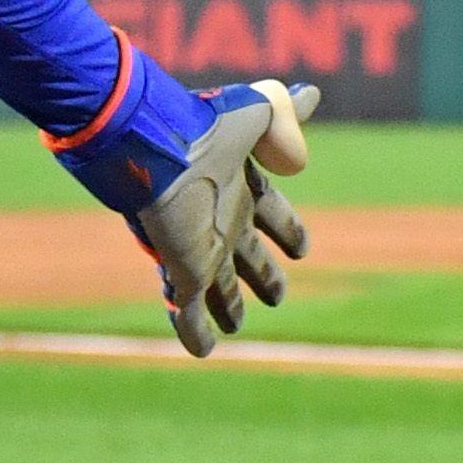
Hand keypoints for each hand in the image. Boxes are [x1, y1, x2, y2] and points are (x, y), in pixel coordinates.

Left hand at [137, 81, 319, 355]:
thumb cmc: (204, 127)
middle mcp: (222, 218)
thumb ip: (286, 118)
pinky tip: (202, 351)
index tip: (301, 248)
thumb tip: (309, 117)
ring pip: (219, 287)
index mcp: (240, 183)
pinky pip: (188, 311)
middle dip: (263, 274)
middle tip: (277, 295)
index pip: (272, 212)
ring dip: (228, 306)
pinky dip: (195, 333)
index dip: (287, 228)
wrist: (152, 147)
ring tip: (235, 324)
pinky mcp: (181, 270)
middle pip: (247, 254)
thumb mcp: (259, 112)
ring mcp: (200, 247)